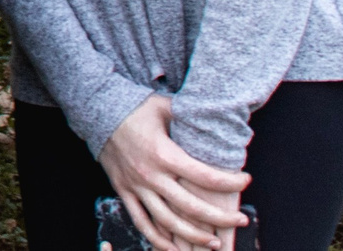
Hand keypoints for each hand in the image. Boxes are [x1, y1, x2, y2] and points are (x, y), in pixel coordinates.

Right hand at [100, 95, 249, 250]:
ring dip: (193, 235)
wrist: (95, 110)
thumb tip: (220, 115)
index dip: (229, 182)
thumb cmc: (135, 107)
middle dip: (220, 217)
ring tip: (215, 242)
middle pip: (190, 206)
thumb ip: (190, 114)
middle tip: (241, 219)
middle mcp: (150, 174)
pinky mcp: (124, 192)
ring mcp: (135, 186)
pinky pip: (142, 222)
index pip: (204, 175)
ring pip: (167, 221)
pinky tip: (175, 249)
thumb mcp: (164, 106)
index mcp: (163, 153)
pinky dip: (158, 240)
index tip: (246, 180)